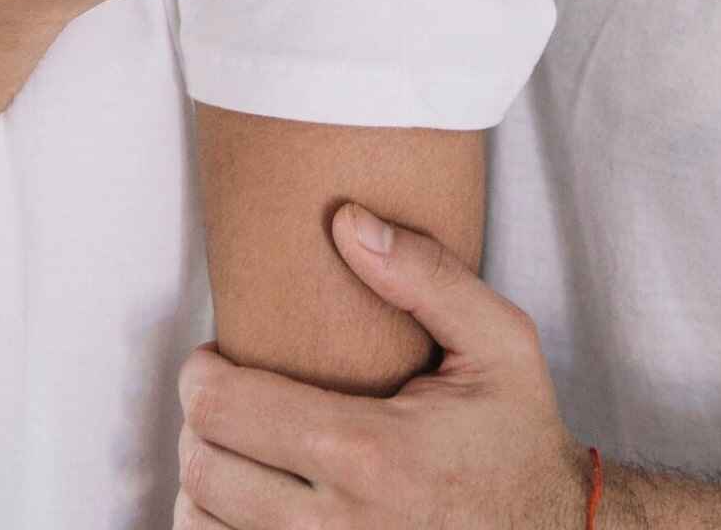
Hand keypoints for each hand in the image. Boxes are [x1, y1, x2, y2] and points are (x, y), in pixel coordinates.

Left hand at [175, 205, 588, 528]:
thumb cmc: (520, 441)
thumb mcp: (500, 344)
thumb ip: (425, 274)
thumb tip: (347, 221)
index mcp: (371, 450)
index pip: (223, 407)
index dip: (202, 373)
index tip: (216, 360)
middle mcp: (341, 525)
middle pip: (203, 467)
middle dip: (200, 422)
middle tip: (224, 398)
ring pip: (200, 525)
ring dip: (204, 482)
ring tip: (234, 450)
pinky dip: (220, 528)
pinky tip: (248, 502)